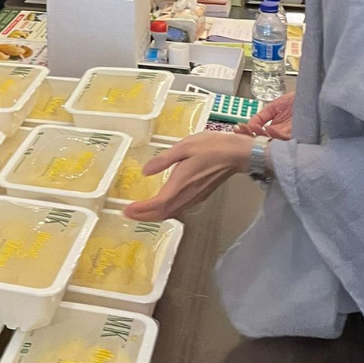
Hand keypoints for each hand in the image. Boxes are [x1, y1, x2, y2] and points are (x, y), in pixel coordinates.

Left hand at [123, 132, 251, 221]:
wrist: (237, 154)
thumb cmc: (211, 147)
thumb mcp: (184, 146)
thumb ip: (164, 160)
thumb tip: (145, 172)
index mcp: (181, 183)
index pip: (158, 203)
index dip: (141, 210)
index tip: (127, 210)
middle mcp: (187, 194)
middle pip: (163, 213)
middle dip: (144, 216)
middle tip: (128, 214)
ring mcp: (195, 197)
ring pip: (172, 213)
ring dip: (154, 215)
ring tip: (140, 212)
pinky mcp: (200, 195)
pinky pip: (179, 208)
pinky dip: (166, 211)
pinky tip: (161, 205)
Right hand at [236, 92, 294, 139]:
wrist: (312, 96)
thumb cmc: (296, 101)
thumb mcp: (274, 107)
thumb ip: (261, 116)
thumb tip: (249, 125)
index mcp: (274, 129)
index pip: (258, 134)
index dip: (247, 132)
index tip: (237, 128)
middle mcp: (280, 135)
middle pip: (263, 141)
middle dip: (250, 136)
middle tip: (241, 130)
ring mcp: (288, 136)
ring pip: (272, 142)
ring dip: (261, 136)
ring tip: (253, 128)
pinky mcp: (298, 136)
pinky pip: (284, 139)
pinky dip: (275, 134)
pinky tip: (268, 129)